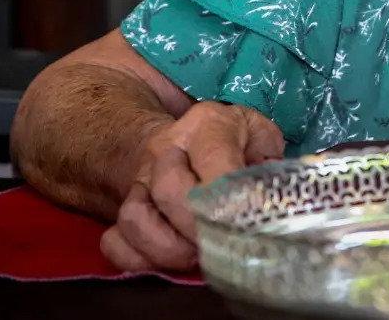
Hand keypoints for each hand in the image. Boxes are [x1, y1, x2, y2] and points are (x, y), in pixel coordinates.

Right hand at [100, 100, 284, 271]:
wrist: (180, 141)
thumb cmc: (231, 143)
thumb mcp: (259, 135)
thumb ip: (271, 158)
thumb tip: (273, 195)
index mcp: (205, 125)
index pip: (214, 160)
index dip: (230, 196)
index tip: (247, 221)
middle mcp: (164, 150)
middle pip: (171, 191)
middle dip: (200, 227)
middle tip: (223, 244)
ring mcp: (138, 181)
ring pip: (136, 219)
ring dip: (169, 249)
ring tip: (198, 256)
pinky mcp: (119, 211)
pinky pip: (115, 242)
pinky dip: (138, 261)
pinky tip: (166, 262)